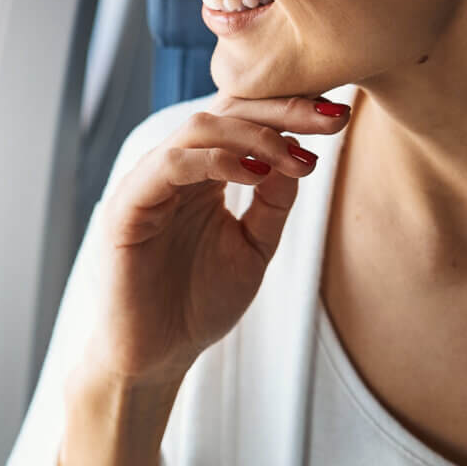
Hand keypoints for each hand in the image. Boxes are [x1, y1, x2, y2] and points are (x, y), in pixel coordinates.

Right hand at [80, 92, 352, 391]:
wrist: (156, 356)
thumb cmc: (198, 304)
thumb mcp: (254, 247)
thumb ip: (273, 202)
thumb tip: (299, 155)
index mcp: (202, 175)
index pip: (243, 119)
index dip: (290, 110)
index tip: (338, 116)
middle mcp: (174, 170)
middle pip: (224, 109)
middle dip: (281, 109)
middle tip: (329, 118)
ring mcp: (148, 184)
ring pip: (197, 128)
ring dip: (254, 135)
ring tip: (294, 156)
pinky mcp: (128, 208)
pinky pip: (169, 165)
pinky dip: (214, 160)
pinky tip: (254, 174)